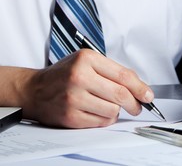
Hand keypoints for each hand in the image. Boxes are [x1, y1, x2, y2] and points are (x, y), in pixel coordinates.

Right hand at [21, 49, 154, 127]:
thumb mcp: (84, 61)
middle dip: (134, 103)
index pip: (123, 75)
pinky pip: (100, 122)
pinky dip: (105, 119)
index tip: (148, 95)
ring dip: (117, 111)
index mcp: (86, 59)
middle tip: (137, 106)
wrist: (34, 89)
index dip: (140, 87)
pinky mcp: (71, 115)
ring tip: (109, 106)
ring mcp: (74, 98)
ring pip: (112, 110)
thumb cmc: (62, 75)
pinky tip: (98, 112)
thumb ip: (109, 70)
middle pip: (120, 94)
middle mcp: (79, 77)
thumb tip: (137, 85)